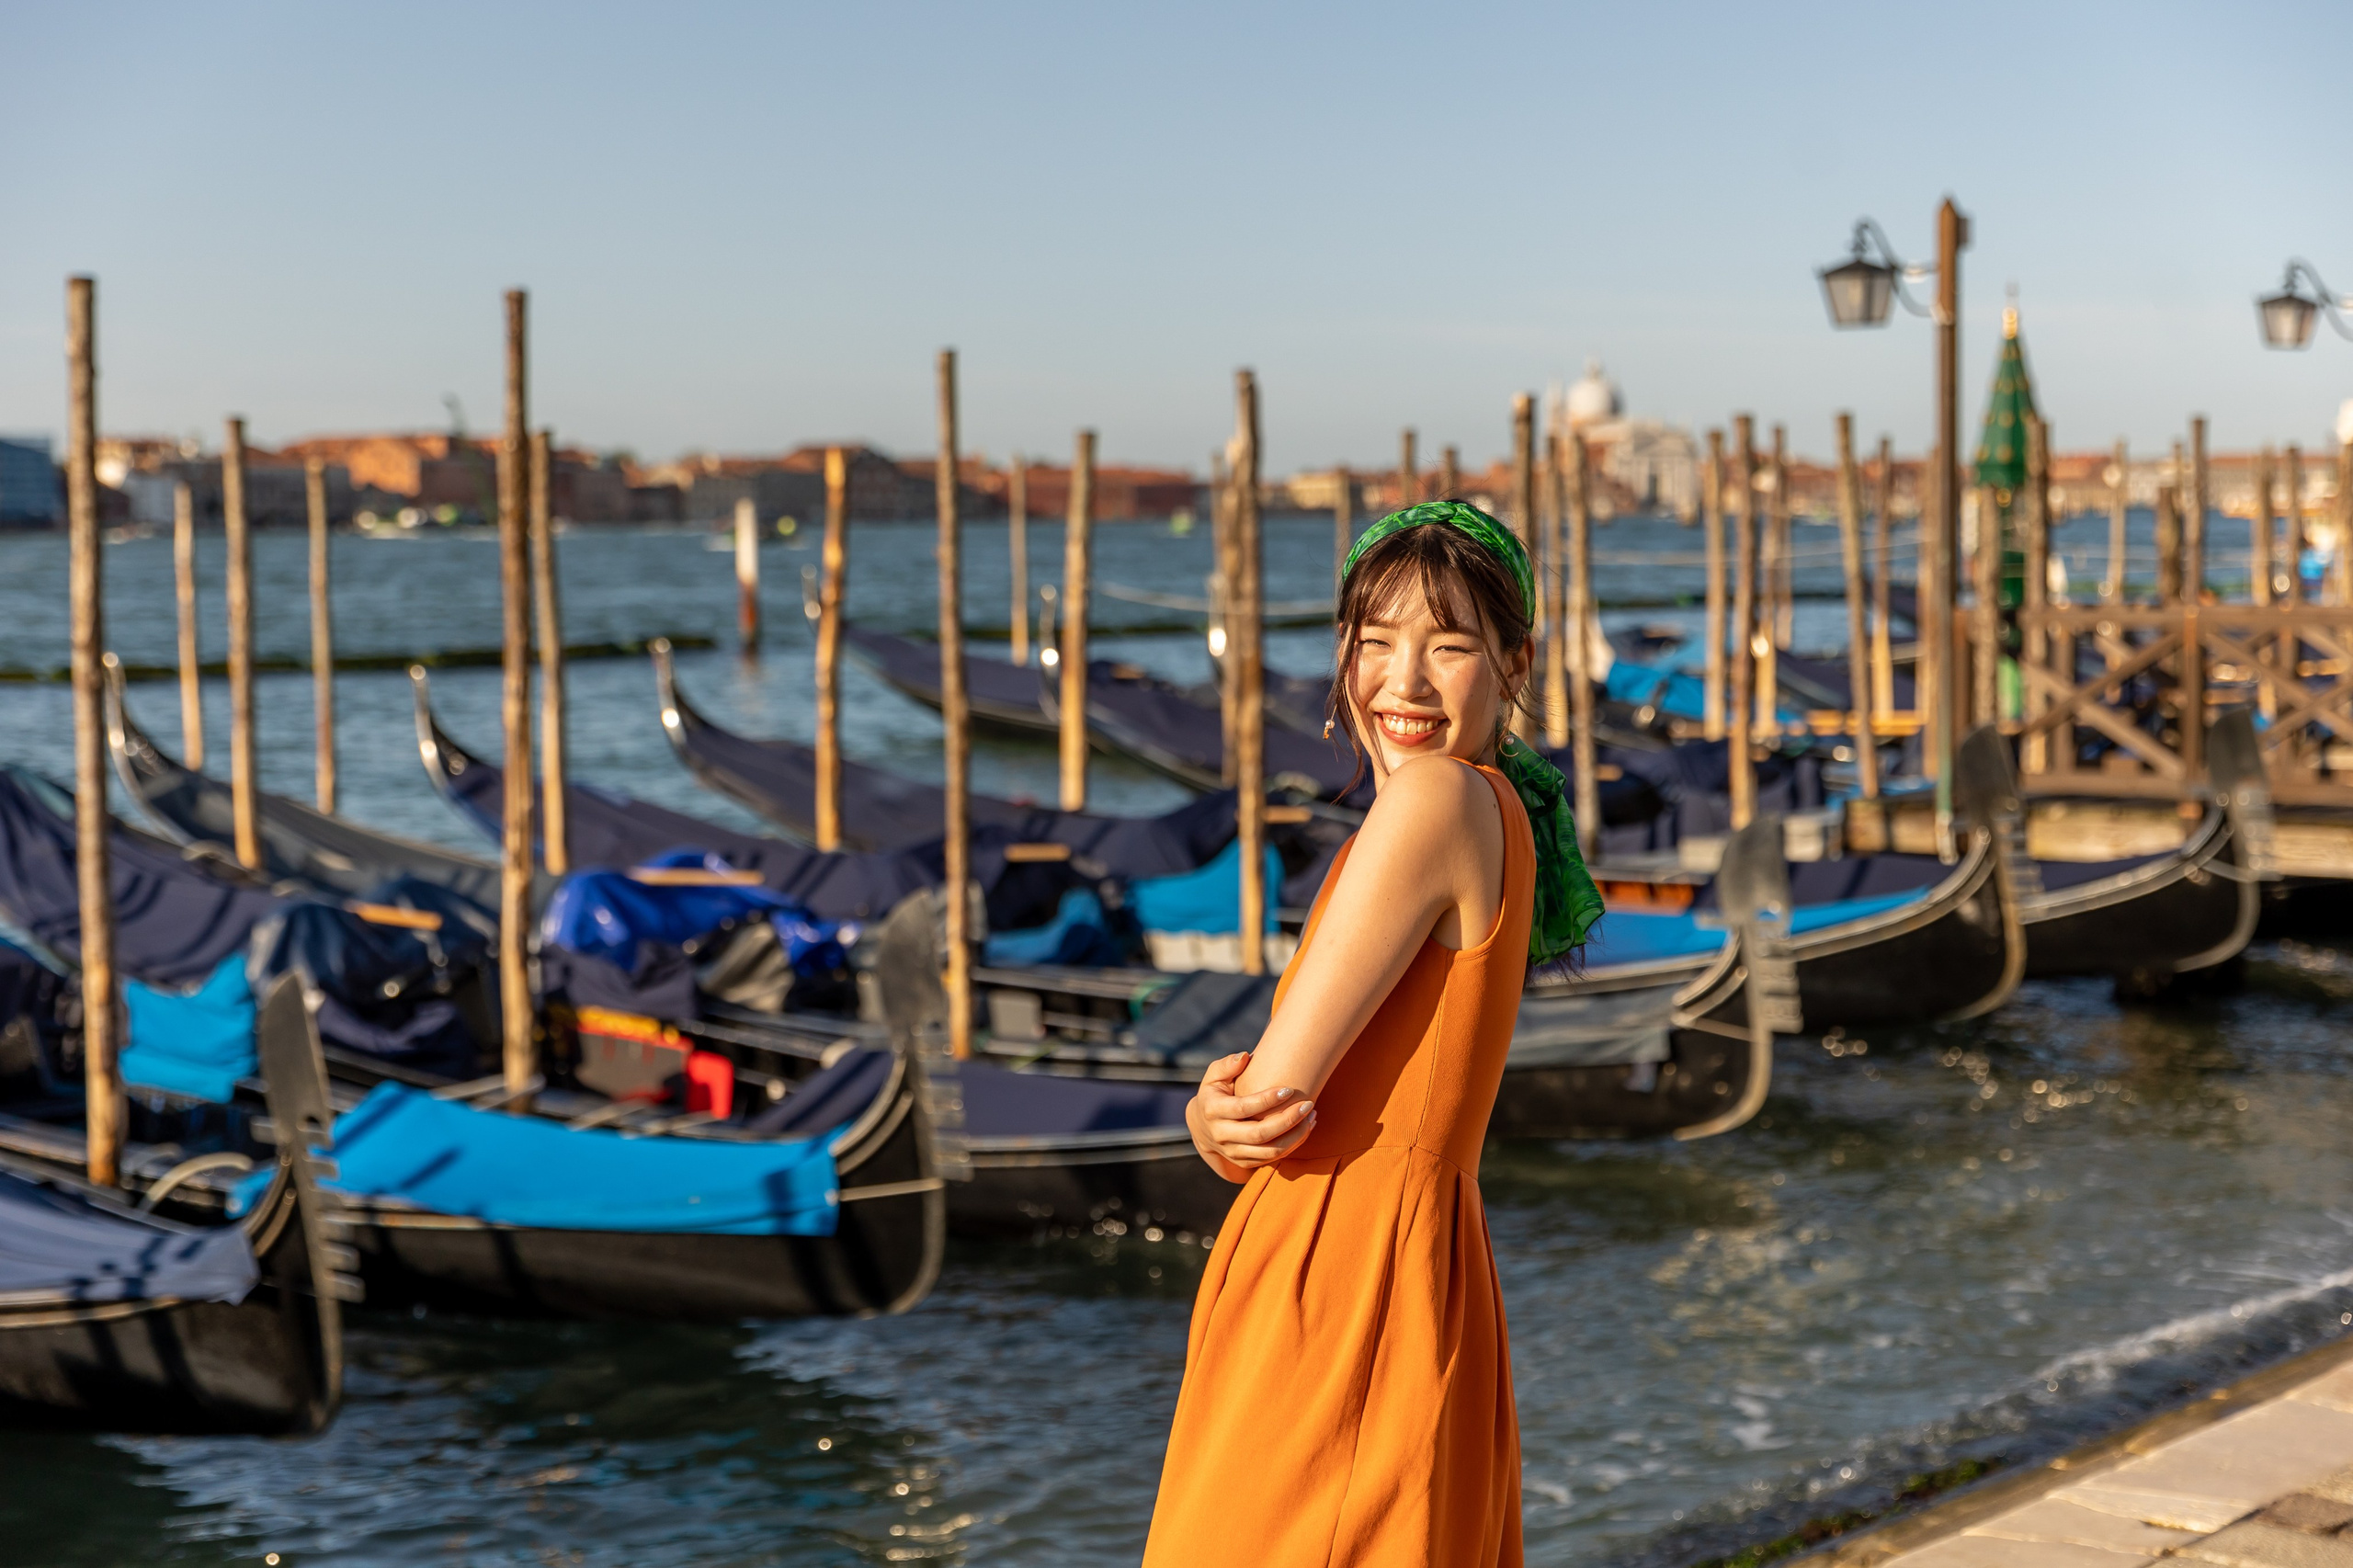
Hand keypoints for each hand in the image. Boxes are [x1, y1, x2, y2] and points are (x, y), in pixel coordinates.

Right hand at [1185, 1052, 1314, 1183]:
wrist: (1203, 1126)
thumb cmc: (1215, 1093)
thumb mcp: (1214, 1076)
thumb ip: (1227, 1065)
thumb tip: (1245, 1057)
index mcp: (1213, 1110)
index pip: (1243, 1108)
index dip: (1267, 1100)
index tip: (1289, 1089)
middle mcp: (1221, 1135)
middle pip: (1259, 1134)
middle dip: (1287, 1120)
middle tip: (1308, 1104)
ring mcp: (1233, 1152)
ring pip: (1269, 1151)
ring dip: (1295, 1136)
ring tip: (1312, 1116)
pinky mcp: (1244, 1161)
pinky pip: (1272, 1158)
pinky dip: (1293, 1145)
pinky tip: (1306, 1127)